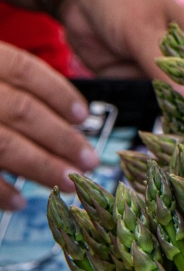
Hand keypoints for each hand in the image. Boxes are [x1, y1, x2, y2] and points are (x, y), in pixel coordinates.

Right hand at [0, 42, 97, 209]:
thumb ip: (3, 81)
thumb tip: (59, 115)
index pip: (23, 70)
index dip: (58, 93)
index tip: (83, 116)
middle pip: (19, 111)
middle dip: (60, 139)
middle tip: (89, 161)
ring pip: (2, 143)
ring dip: (39, 166)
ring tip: (67, 182)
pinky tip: (18, 200)